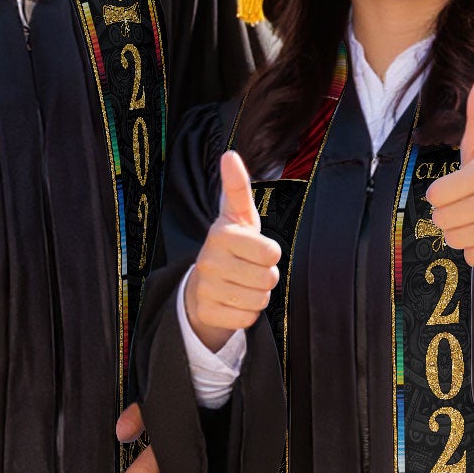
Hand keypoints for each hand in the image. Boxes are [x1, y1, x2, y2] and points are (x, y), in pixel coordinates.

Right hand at [183, 151, 281, 352]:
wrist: (202, 286)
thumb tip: (229, 154)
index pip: (271, 252)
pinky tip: (233, 302)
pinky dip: (246, 313)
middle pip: (268, 278)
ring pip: (259, 300)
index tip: (255, 249)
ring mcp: (205, 288)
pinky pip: (247, 319)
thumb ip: (237, 187)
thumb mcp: (237, 216)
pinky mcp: (206, 312)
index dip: (270, 254)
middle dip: (266, 277)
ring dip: (257, 295)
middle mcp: (209, 260)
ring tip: (242, 285)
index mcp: (220, 234)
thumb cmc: (231, 246)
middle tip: (249, 269)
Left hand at [424, 77, 473, 265]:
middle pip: (443, 220)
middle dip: (446, 213)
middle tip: (462, 204)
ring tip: (472, 218)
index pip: (436, 196)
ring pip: (456, 241)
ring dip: (458, 231)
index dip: (439, 193)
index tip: (453, 188)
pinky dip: (473, 248)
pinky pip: (473, 257)